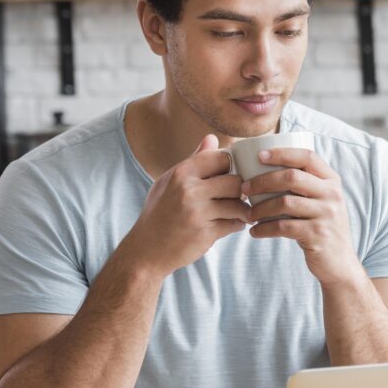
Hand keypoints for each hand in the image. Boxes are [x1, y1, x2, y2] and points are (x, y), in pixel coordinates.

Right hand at [127, 135, 247, 276]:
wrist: (147, 249)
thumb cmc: (160, 212)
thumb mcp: (170, 182)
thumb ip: (194, 161)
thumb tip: (212, 137)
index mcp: (181, 173)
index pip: (222, 157)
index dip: (230, 167)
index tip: (228, 176)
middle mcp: (189, 190)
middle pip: (236, 181)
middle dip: (239, 190)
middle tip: (235, 197)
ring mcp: (198, 212)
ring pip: (239, 204)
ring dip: (241, 209)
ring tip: (235, 212)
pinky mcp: (206, 233)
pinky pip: (235, 224)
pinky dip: (236, 225)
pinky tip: (230, 224)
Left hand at [241, 148, 363, 287]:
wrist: (339, 262)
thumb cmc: (320, 226)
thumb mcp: (321, 201)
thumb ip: (305, 186)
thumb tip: (264, 168)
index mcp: (332, 181)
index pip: (307, 156)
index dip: (282, 153)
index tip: (259, 156)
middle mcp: (332, 194)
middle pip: (292, 177)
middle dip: (262, 181)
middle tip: (244, 188)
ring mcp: (327, 214)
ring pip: (285, 202)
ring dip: (260, 208)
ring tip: (248, 214)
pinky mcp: (317, 234)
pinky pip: (283, 227)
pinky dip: (264, 229)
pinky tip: (255, 232)